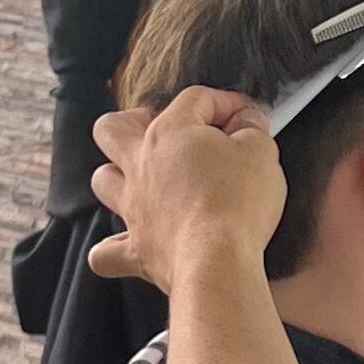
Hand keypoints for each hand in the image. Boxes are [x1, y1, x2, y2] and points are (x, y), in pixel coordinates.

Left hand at [88, 87, 287, 293]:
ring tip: (142, 181)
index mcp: (169, 133)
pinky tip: (129, 244)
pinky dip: (112, 248)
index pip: (195, 100)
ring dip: (117, 177)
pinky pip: (106, 251)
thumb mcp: (260, 153)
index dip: (224, 103)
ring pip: (103, 180)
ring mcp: (133, 208)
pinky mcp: (136, 249)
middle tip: (162, 132)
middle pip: (113, 128)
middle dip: (133, 123)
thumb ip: (253, 130)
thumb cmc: (237, 204)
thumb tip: (248, 121)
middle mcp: (140, 166)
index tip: (246, 116)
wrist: (217, 263)